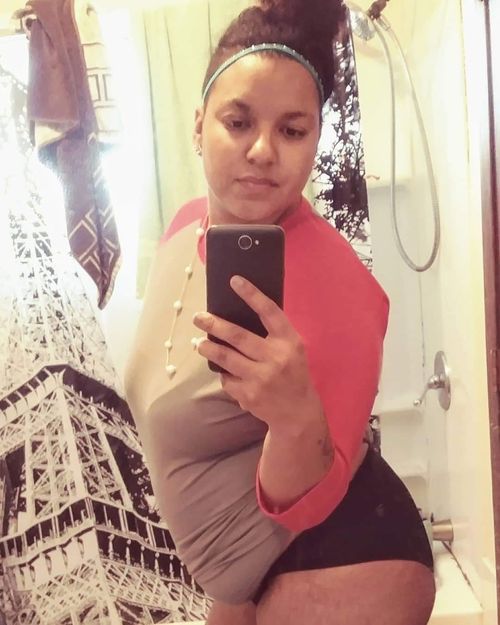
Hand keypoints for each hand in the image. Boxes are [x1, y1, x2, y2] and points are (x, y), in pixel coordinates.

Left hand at [193, 275, 323, 431]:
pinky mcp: (248, 395)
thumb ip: (273, 333)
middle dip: (214, 324)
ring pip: (225, 358)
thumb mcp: (293, 349)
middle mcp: (276, 358)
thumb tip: (237, 314)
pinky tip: (226, 372)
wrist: (298, 413)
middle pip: (238, 336)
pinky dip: (224, 373)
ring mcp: (261, 378)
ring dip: (207, 348)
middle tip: (198, 317)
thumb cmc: (293, 373)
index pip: (269, 312)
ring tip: (199, 343)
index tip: (234, 281)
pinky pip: (227, 379)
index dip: (252, 294)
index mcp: (289, 342)